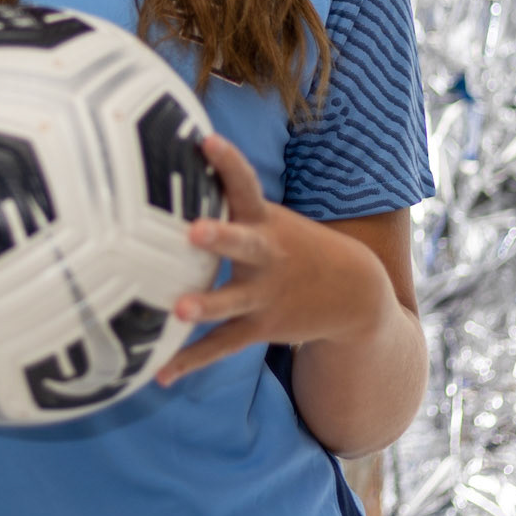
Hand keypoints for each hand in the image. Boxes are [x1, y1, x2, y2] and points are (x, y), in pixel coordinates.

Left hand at [155, 134, 385, 385]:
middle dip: (219, 237)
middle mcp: (265, 256)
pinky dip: (190, 361)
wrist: (356, 293)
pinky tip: (160, 374)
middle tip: (194, 231)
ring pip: (231, 301)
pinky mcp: (260, 327)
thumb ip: (227, 198)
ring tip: (179, 310)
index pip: (246, 184)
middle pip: (242, 243)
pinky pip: (221, 346)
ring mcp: (264, 294)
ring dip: (207, 305)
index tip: (207, 141)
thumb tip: (167, 165)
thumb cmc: (292, 245)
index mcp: (266, 221)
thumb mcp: (271, 217)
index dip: (228, 162)